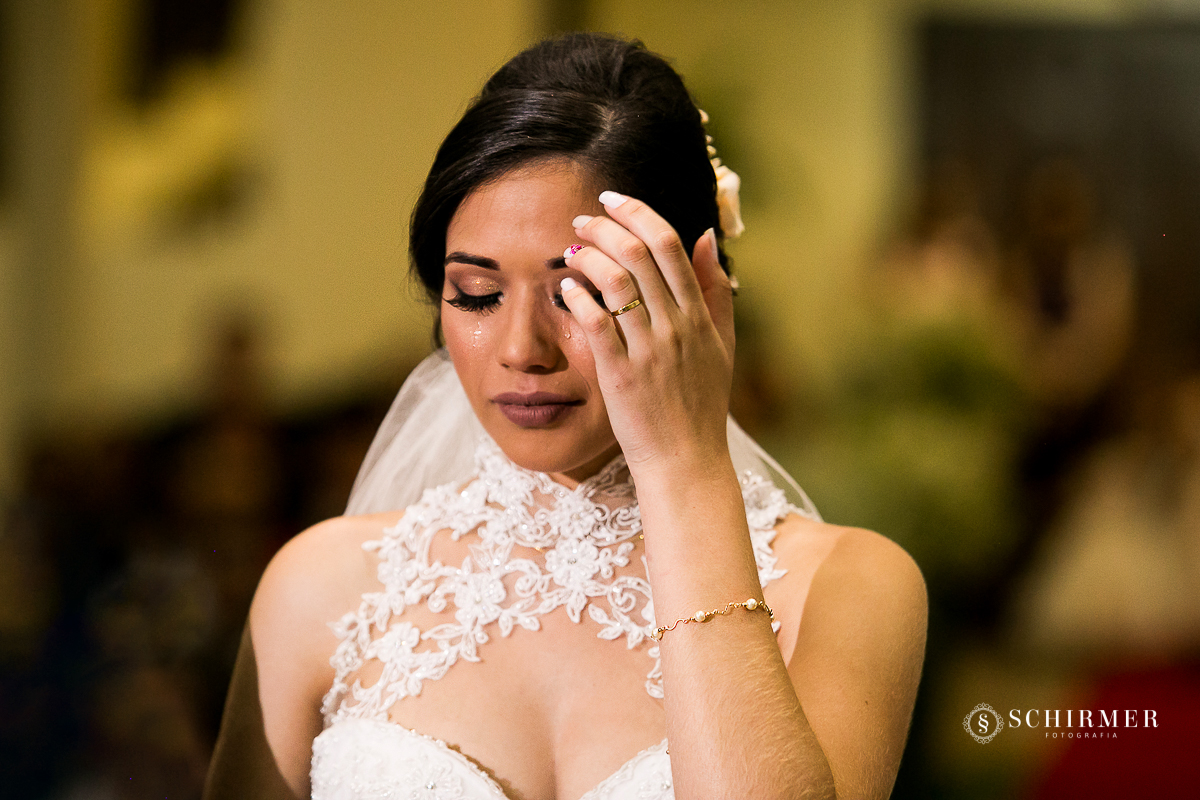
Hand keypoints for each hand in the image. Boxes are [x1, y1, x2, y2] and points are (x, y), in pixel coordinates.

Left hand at [560, 191, 735, 473]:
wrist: (686, 460)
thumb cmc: (701, 405)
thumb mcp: (721, 344)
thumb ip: (716, 291)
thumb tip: (706, 237)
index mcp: (699, 315)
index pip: (670, 244)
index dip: (639, 213)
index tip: (614, 199)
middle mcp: (676, 326)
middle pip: (639, 253)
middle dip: (605, 225)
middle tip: (582, 218)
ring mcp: (649, 350)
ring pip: (617, 281)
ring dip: (589, 255)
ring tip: (571, 250)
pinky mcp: (621, 375)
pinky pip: (597, 323)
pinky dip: (579, 297)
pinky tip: (566, 288)